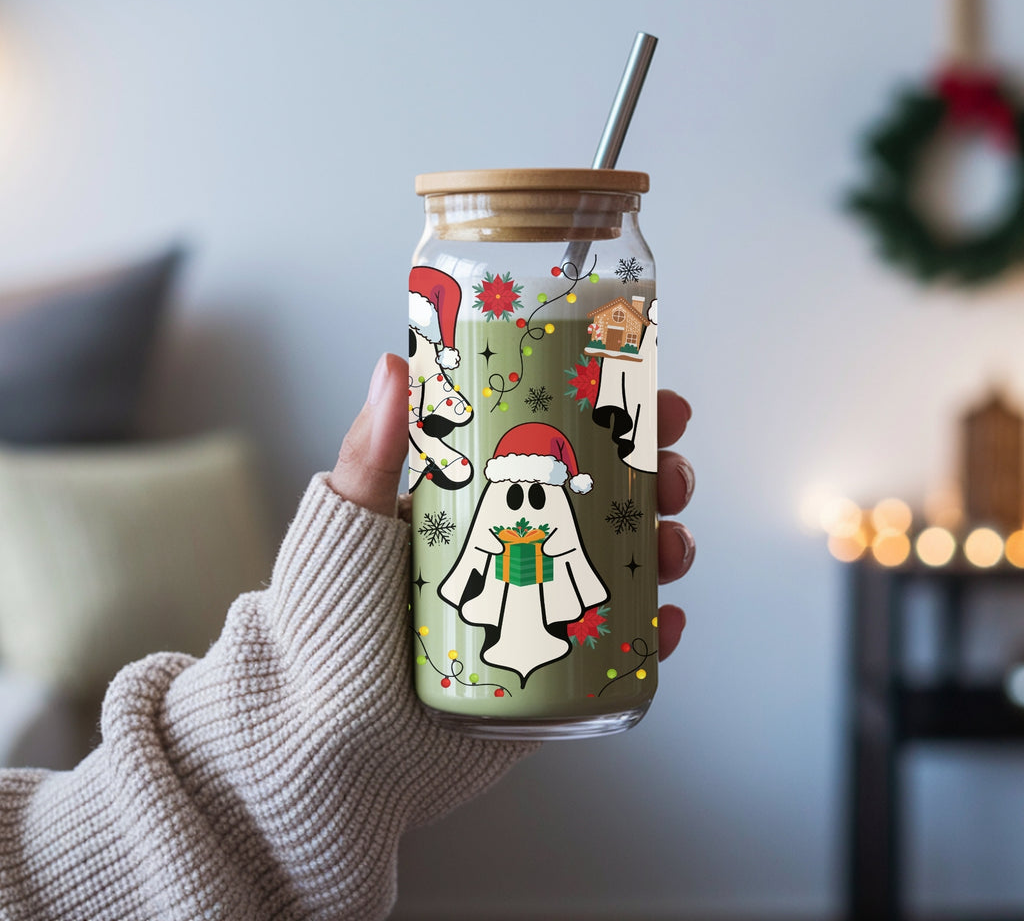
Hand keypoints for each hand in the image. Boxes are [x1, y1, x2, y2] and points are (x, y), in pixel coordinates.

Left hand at [329, 353, 694, 660]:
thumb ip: (372, 451)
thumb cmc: (331, 624)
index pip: (556, 449)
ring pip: (624, 566)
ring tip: (672, 549)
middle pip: (604, 503)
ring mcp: (541, 607)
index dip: (611, 421)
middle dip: (655, 481)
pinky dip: (655, 630)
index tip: (651, 397)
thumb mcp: (353, 524)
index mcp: (478, 505)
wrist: (337, 741)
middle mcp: (518, 550)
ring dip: (667, 548)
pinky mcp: (556, 668)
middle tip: (672, 477)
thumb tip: (392, 365)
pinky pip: (621, 644)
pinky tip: (666, 621)